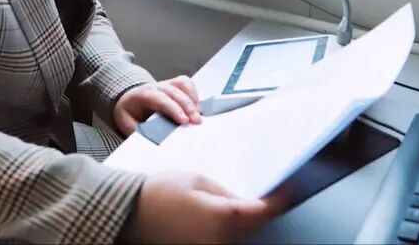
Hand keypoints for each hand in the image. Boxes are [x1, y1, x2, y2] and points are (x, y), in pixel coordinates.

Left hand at [113, 75, 201, 136]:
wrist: (129, 99)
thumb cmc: (130, 113)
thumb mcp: (127, 123)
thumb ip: (138, 132)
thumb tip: (150, 143)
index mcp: (142, 95)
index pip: (160, 99)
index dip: (173, 109)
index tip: (184, 121)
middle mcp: (156, 87)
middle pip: (175, 92)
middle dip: (188, 107)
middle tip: (197, 122)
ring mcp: (166, 83)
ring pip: (182, 84)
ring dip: (193, 99)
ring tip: (200, 116)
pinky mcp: (174, 84)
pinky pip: (186, 84)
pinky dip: (194, 94)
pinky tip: (198, 109)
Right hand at [122, 173, 289, 243]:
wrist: (129, 211)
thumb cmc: (159, 192)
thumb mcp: (198, 180)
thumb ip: (226, 191)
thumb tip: (244, 199)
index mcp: (223, 217)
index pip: (263, 211)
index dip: (279, 200)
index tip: (288, 190)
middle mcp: (220, 239)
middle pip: (253, 227)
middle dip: (261, 210)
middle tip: (268, 193)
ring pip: (239, 235)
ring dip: (244, 221)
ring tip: (241, 202)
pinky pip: (223, 240)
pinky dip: (228, 228)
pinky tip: (222, 215)